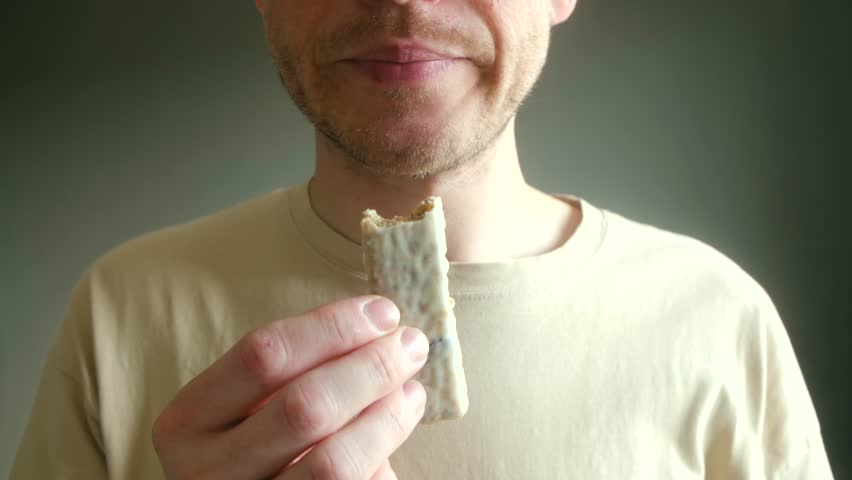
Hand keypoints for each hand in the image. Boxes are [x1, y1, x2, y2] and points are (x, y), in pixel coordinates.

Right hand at [152, 296, 428, 479]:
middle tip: (410, 345)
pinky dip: (379, 458)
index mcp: (187, 421)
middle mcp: (204, 471)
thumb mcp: (243, 408)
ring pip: (334, 462)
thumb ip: (291, 373)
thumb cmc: (250, 449)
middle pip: (305, 406)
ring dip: (386, 417)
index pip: (262, 355)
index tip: (381, 312)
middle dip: (371, 367)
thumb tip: (376, 328)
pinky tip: (394, 433)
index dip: (333, 327)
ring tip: (411, 391)